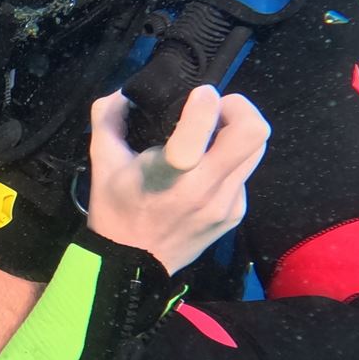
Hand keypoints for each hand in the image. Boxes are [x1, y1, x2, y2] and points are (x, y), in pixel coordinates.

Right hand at [85, 86, 267, 273]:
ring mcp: (226, 204)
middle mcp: (205, 190)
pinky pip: (244, 173)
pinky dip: (229, 161)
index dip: (205, 102)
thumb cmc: (115, 210)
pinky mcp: (236, 213)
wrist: (132, 266)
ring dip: (237, 132)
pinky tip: (205, 170)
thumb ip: (108, 117)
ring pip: (256, 149)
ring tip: (212, 136)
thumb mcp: (102, 162)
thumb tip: (126, 93)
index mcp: (167, 176)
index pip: (200, 131)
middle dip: (238, 107)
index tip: (198, 94)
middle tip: (215, 109)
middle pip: (253, 132)